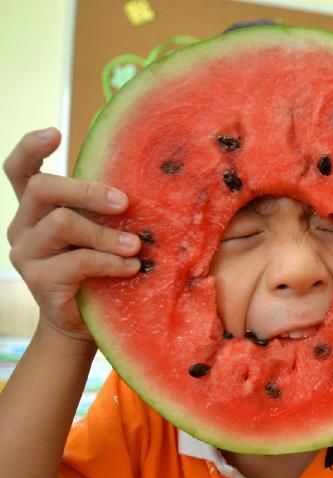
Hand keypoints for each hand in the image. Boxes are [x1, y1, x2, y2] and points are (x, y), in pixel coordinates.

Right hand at [5, 128, 141, 339]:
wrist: (83, 324)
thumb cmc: (99, 270)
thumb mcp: (100, 233)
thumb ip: (106, 210)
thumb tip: (145, 186)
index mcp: (36, 208)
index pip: (20, 169)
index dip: (31, 147)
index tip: (55, 132)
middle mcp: (23, 225)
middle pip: (43, 188)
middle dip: (87, 190)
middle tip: (125, 202)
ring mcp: (26, 253)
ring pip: (62, 223)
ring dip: (105, 233)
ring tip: (135, 245)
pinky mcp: (38, 280)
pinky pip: (78, 260)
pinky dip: (110, 262)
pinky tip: (131, 268)